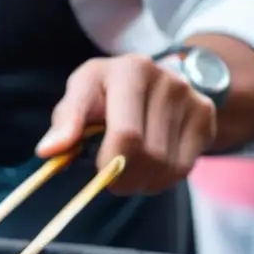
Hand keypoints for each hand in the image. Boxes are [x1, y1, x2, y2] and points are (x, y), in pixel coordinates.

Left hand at [36, 54, 216, 194]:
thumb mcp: (81, 95)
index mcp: (130, 70)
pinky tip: (148, 168)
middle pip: (147, 155)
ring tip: (128, 171)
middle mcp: (167, 79)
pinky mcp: (205, 116)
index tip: (98, 172)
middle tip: (110, 180)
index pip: (126, 135)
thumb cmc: (105, 92)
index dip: (110, 164)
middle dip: (123, 178)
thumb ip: (65, 122)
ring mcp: (191, 98)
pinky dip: (160, 180)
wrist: (154, 80)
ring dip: (141, 182)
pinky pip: (183, 168)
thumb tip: (48, 151)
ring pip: (166, 167)